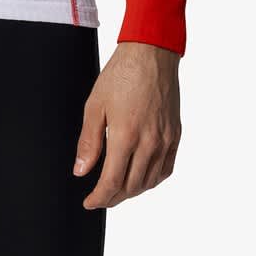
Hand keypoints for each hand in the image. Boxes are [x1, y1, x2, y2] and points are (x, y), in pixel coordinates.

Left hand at [73, 41, 180, 208]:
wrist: (151, 54)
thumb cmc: (121, 74)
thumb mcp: (95, 105)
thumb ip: (88, 142)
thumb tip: (80, 171)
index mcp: (126, 135)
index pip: (112, 182)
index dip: (99, 198)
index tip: (89, 202)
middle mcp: (149, 142)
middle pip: (132, 187)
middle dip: (113, 197)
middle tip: (100, 197)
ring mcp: (165, 140)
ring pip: (149, 182)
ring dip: (132, 191)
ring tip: (117, 188)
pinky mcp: (175, 135)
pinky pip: (166, 169)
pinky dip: (152, 180)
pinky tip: (141, 177)